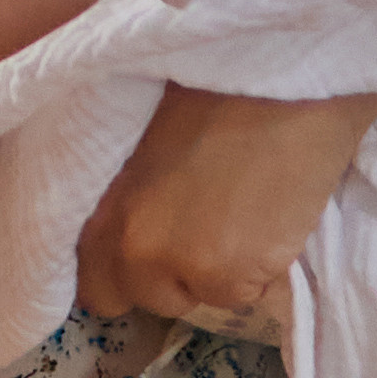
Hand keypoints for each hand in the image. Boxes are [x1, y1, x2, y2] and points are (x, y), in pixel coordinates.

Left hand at [74, 86, 376, 335]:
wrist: (281, 79)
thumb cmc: (213, 88)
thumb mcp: (144, 142)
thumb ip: (128, 195)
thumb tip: (133, 227)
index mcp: (104, 209)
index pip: (96, 287)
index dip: (124, 274)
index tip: (150, 255)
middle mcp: (135, 250)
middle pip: (150, 298)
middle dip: (174, 274)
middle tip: (207, 225)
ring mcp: (187, 268)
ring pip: (202, 297)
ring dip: (220, 272)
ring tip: (244, 213)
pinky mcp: (239, 276)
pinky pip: (247, 294)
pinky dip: (261, 269)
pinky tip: (271, 218)